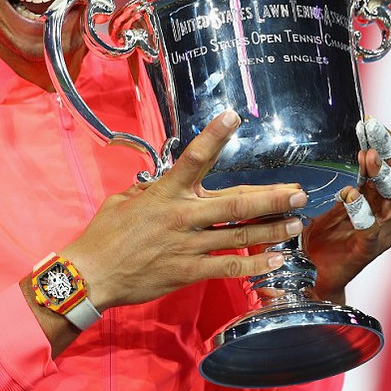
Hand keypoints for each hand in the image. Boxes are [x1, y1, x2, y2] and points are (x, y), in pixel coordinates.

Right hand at [62, 110, 307, 310]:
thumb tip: (163, 182)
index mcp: (165, 192)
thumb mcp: (124, 200)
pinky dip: (255, 263)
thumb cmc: (104, 234)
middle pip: (236, 203)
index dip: (215, 136)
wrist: (92, 274)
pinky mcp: (188, 271)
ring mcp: (188, 245)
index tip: (234, 116)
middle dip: (272, 197)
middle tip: (298, 192)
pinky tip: (276, 260)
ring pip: (240, 235)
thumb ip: (150, 190)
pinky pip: (229, 266)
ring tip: (297, 223)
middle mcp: (182, 216)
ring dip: (272, 228)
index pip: (194, 157)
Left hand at [304, 118, 390, 303]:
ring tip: (369, 157)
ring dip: (384, 175)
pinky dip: (362, 210)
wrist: (316, 273)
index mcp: (381, 196)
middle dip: (390, 151)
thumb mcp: (334, 196)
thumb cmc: (325, 233)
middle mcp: (390, 212)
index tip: (373, 124)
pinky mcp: (369, 249)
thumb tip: (345, 143)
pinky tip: (349, 195)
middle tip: (373, 132)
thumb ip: (346, 174)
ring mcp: (384, 231)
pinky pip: (372, 229)